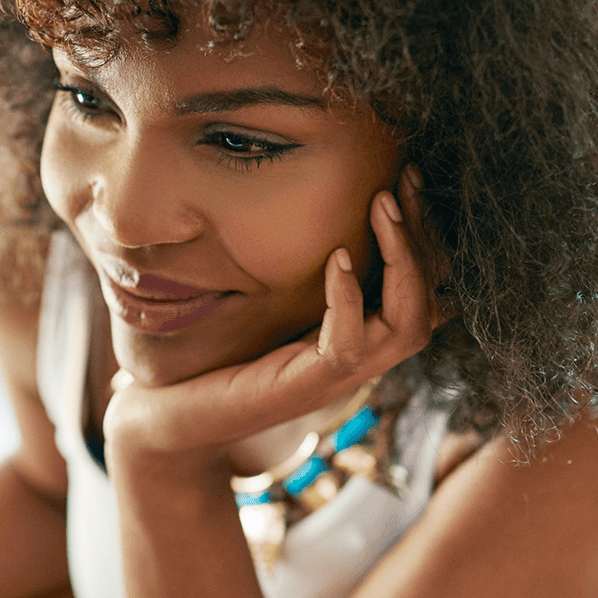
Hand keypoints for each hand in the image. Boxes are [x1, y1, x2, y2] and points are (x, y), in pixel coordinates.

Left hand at [104, 174, 440, 465]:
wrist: (169, 418)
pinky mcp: (302, 387)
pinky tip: (337, 258)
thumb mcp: (272, 310)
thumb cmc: (216, 359)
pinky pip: (347, 345)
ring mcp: (334, 380)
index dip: (426, 237)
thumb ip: (306, 280)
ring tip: (384, 207)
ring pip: (407, 327)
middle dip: (425, 238)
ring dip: (404, 262)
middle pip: (429, 306)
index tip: (407, 179)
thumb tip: (324, 218)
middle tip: (406, 179)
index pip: (423, 293)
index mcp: (356, 342)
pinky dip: (349, 298)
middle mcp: (358, 363)